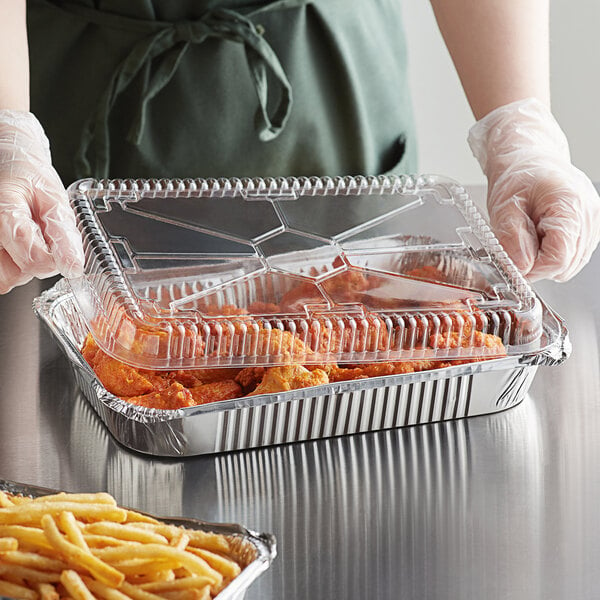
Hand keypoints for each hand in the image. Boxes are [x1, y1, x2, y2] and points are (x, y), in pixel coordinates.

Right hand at [0, 110, 83, 293]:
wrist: (8, 166)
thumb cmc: (29, 179)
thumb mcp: (54, 197)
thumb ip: (63, 232)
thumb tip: (73, 266)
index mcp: (5, 212)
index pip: (31, 257)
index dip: (54, 260)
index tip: (64, 253)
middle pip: (15, 273)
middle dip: (37, 262)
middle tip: (41, 236)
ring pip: (6, 278)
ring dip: (23, 266)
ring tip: (28, 238)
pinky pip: (1, 276)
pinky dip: (13, 266)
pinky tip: (17, 246)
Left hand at [468, 98, 599, 281]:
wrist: (528, 157)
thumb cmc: (517, 175)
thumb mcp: (504, 206)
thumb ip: (511, 238)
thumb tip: (520, 268)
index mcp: (570, 206)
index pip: (559, 258)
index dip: (533, 268)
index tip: (514, 264)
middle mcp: (589, 215)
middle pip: (567, 265)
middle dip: (538, 264)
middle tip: (517, 248)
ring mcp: (593, 222)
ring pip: (571, 264)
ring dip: (545, 259)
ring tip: (529, 236)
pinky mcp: (589, 227)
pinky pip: (572, 255)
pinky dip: (553, 252)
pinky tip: (540, 235)